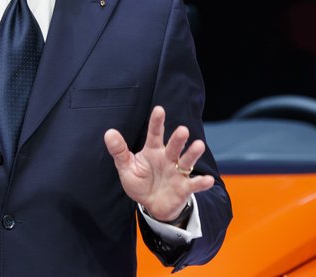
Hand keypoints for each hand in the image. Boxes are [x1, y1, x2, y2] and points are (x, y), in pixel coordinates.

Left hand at [104, 105, 213, 221]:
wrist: (152, 205)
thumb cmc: (140, 182)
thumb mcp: (126, 167)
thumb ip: (119, 151)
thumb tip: (109, 132)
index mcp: (153, 151)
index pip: (155, 134)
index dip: (157, 122)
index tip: (159, 109)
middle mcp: (168, 158)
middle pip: (173, 146)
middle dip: (178, 139)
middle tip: (182, 130)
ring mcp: (178, 172)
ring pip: (187, 161)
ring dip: (193, 154)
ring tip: (199, 146)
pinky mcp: (185, 188)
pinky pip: (194, 184)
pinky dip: (202, 182)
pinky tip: (207, 180)